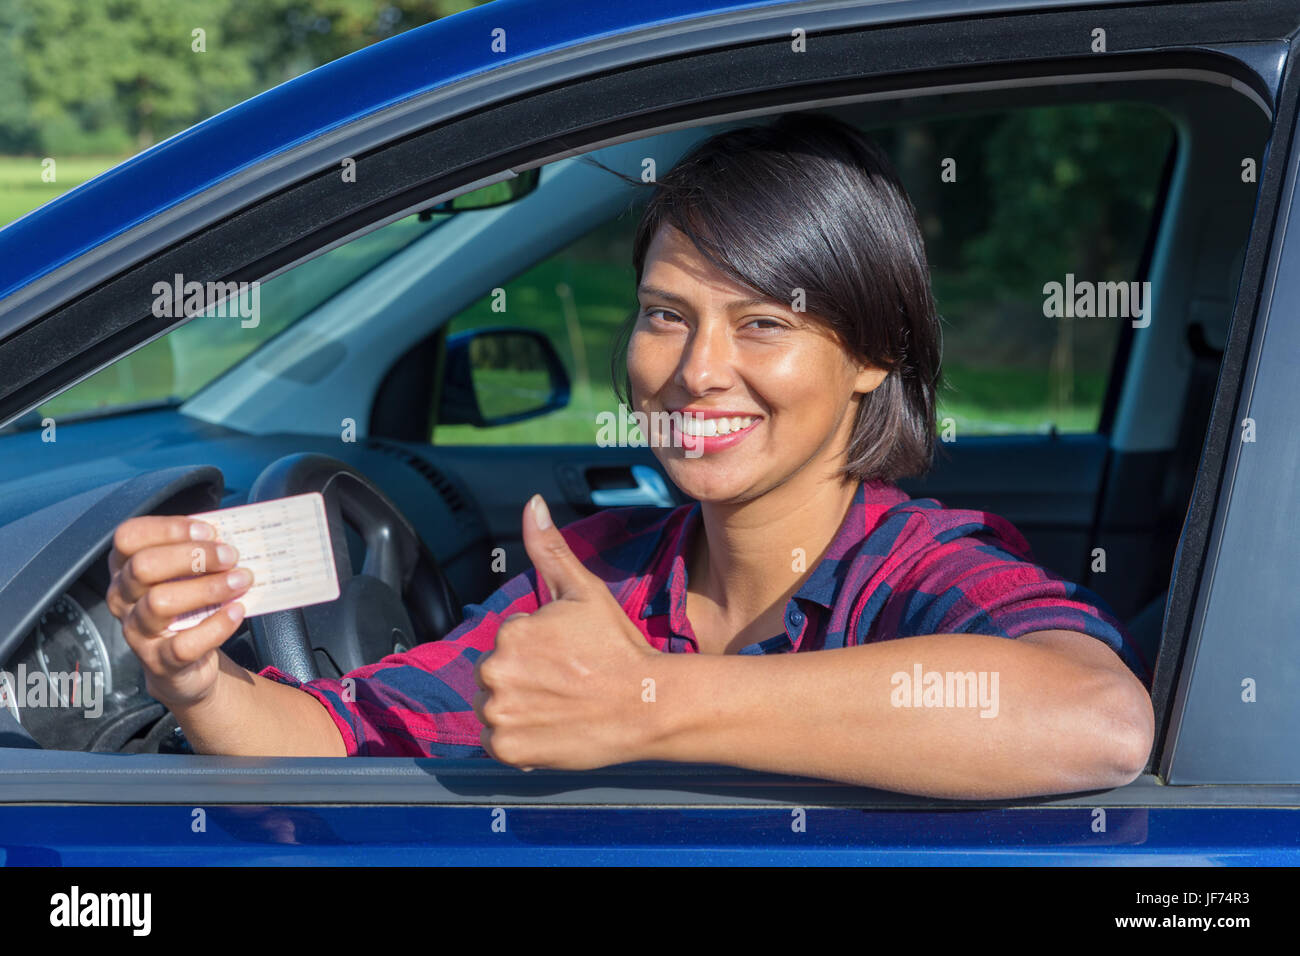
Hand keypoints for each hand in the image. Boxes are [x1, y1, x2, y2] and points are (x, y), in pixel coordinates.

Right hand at [105, 515, 253, 710]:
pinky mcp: (157, 661)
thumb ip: (199, 554)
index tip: (209, 531)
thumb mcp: (187, 576)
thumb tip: (230, 536)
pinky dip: (216, 626)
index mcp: (126, 567)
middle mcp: (122, 597)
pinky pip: (183, 643)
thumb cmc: (189, 607)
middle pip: (143, 566)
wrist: (189, 663)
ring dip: (208, 588)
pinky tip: (236, 612)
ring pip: (160, 602)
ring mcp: (136, 630)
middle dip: (192, 556)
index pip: (129, 536)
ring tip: (240, 581)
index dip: (168, 529)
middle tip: (231, 556)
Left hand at [472, 494, 658, 770]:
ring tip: (560, 706)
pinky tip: (551, 729)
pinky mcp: (507, 750)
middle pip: (497, 674)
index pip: (509, 641)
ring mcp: (500, 713)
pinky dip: (519, 740)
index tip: (570, 658)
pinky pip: (498, 744)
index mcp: (511, 632)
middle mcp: (496, 672)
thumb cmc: (619, 647)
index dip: (540, 649)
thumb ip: (550, 549)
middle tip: (567, 683)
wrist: (647, 705)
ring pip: (495, 707)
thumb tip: (532, 503)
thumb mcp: (584, 592)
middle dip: (524, 678)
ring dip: (518, 708)